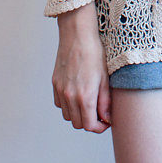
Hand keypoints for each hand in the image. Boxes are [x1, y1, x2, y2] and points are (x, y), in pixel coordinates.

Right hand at [52, 2, 111, 132]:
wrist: (77, 35)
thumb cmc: (94, 53)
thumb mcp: (105, 77)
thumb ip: (105, 101)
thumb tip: (106, 118)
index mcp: (84, 96)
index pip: (89, 126)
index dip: (99, 127)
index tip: (106, 122)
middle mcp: (70, 96)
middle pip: (77, 124)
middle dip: (89, 122)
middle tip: (99, 113)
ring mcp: (60, 90)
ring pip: (68, 116)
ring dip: (78, 114)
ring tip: (89, 102)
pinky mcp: (55, 84)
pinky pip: (60, 104)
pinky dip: (68, 105)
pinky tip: (77, 94)